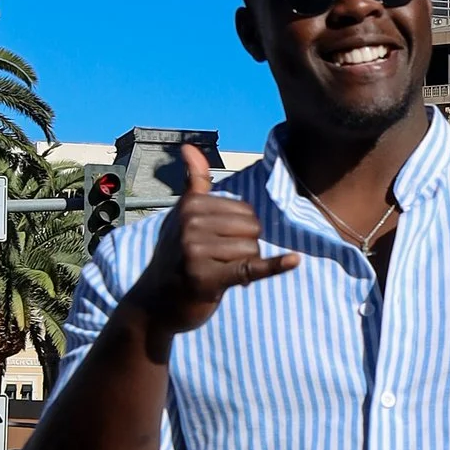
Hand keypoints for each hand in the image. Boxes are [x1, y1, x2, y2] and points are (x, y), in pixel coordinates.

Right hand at [128, 143, 298, 342]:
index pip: (246, 211)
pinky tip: (293, 260)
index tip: (216, 244)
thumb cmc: (176, 256)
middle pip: (252, 229)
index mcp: (191, 205)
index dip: (239, 231)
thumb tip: (189, 146)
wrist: (155, 303)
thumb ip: (194, 182)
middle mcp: (192, 224)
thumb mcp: (183, 215)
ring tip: (218, 274)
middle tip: (218, 262)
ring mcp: (197, 251)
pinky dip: (275, 266)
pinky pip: (251, 268)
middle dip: (244, 248)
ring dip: (244, 266)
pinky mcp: (208, 278)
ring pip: (253, 250)